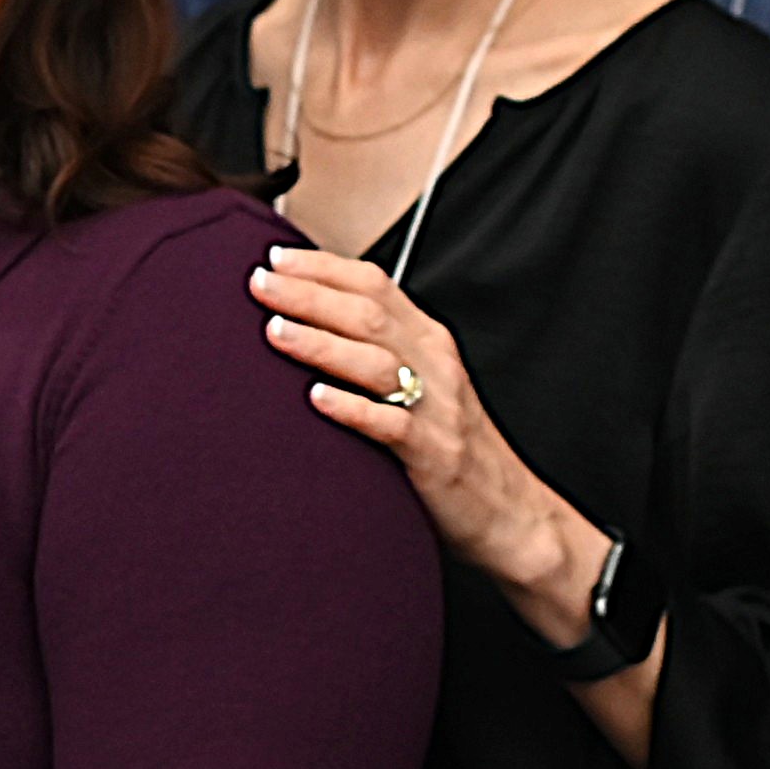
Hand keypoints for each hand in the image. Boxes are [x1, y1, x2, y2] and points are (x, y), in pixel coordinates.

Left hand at [252, 249, 574, 603]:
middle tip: (260, 283)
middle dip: (310, 294)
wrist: (509, 511)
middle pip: (368, 314)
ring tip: (275, 332)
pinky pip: (392, 425)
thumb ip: (380, 350)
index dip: (324, 268)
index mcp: (429, 340)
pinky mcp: (433, 453)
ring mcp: (436, 408)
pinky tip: (316, 398)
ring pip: (376, 362)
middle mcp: (434, 364)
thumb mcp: (423, 384)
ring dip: (322, 344)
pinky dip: (353, 408)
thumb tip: (312, 322)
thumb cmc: (450, 445)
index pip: (375, 286)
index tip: (276, 258)